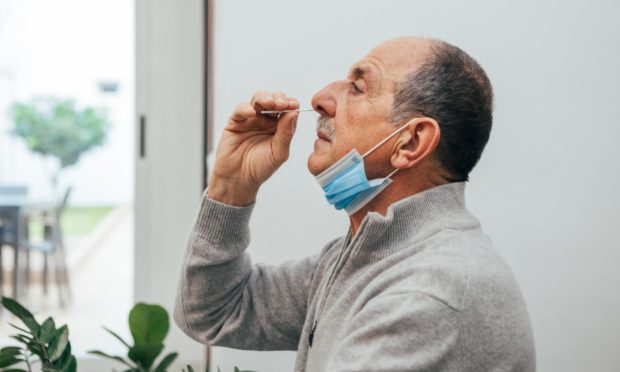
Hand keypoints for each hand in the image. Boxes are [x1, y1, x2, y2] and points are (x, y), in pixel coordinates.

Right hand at [208, 90, 299, 205]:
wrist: (239, 179)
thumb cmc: (260, 168)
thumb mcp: (279, 153)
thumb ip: (286, 133)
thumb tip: (294, 113)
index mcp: (280, 126)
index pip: (289, 109)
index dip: (291, 104)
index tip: (293, 105)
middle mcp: (267, 120)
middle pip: (275, 99)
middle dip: (279, 98)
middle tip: (281, 104)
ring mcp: (251, 119)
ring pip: (258, 99)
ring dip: (264, 97)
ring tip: (268, 103)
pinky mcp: (236, 121)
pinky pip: (240, 109)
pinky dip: (245, 108)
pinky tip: (251, 112)